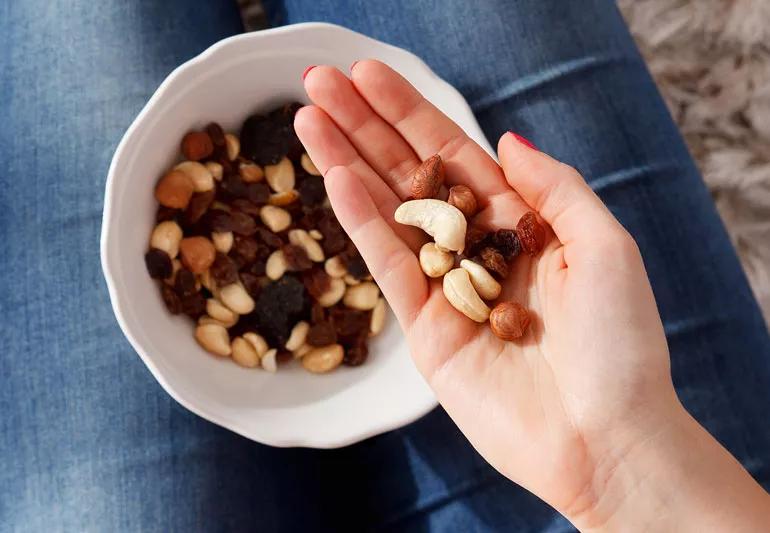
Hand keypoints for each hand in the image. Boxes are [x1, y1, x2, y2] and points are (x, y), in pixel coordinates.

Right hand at [295, 60, 768, 529]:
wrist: (605, 438)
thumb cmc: (621, 345)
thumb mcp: (603, 245)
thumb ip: (552, 188)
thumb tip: (505, 140)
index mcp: (521, 224)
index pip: (454, 155)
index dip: (409, 113)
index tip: (368, 75)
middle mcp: (477, 249)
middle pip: (410, 175)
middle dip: (365, 127)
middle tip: (320, 82)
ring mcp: (446, 289)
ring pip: (389, 213)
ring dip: (347, 164)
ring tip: (308, 119)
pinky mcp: (424, 330)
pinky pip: (389, 266)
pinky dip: (361, 222)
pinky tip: (335, 178)